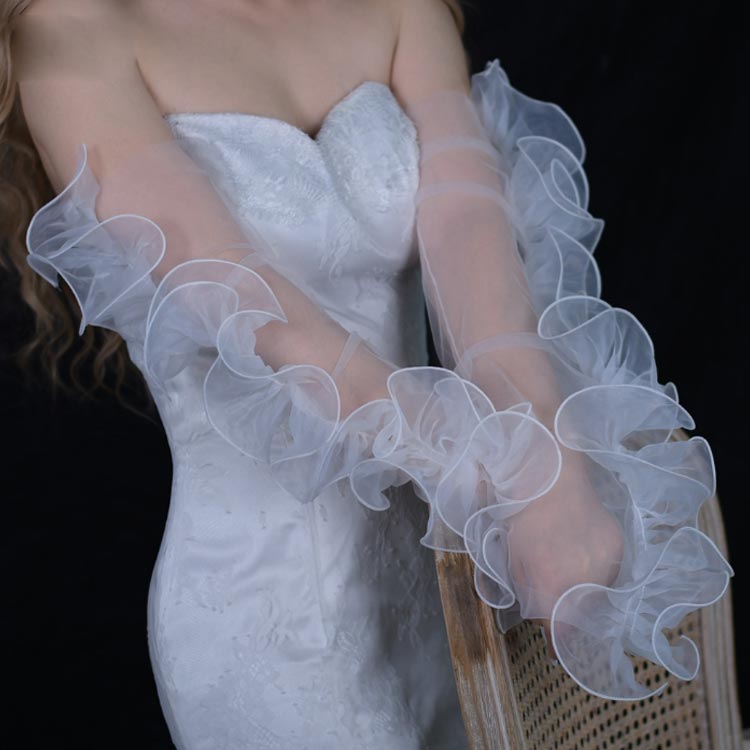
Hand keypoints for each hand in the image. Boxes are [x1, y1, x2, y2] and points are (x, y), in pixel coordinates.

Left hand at [506, 442, 623, 660]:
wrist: (550, 475)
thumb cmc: (522, 514)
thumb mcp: (513, 558)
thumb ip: (526, 591)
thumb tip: (537, 614)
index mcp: (552, 583)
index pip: (560, 631)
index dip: (556, 642)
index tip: (554, 648)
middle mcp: (584, 579)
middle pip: (580, 616)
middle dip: (567, 614)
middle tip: (555, 601)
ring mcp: (605, 564)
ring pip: (597, 595)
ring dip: (583, 594)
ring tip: (567, 572)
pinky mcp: (618, 548)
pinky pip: (609, 573)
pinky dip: (597, 572)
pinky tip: (582, 556)